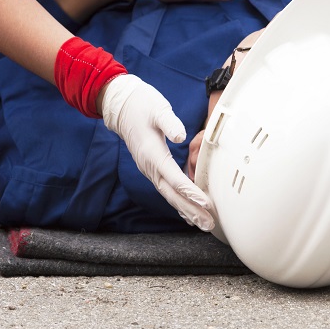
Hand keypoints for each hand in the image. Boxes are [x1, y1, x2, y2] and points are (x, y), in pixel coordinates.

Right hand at [99, 74, 214, 230]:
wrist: (121, 105)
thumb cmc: (142, 105)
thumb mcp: (157, 109)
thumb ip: (169, 122)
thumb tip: (181, 136)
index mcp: (152, 153)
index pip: (173, 178)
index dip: (190, 192)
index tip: (206, 203)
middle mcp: (149, 166)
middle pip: (172, 194)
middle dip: (191, 210)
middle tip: (208, 224)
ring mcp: (149, 169)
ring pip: (169, 195)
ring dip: (186, 210)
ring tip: (203, 224)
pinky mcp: (152, 168)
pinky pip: (166, 190)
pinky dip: (178, 203)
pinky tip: (187, 214)